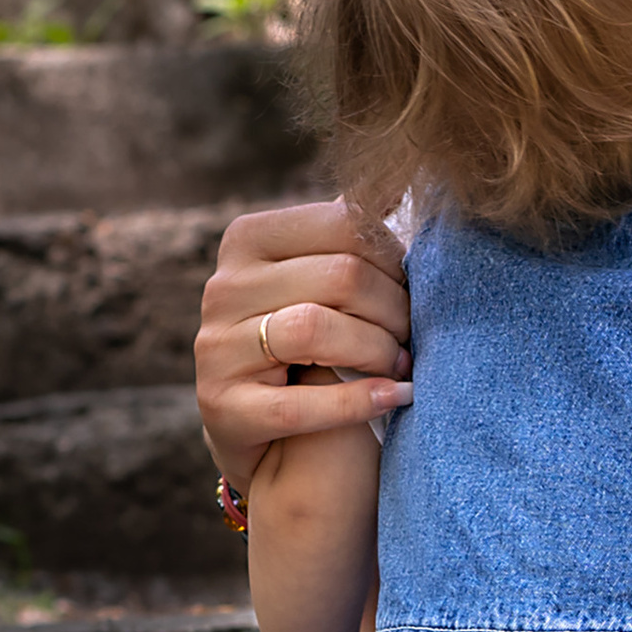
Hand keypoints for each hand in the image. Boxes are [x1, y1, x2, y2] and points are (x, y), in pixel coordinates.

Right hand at [197, 200, 411, 488]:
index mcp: (249, 240)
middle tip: (416, 335)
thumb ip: (356, 242)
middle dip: (396, 309)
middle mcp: (223, 288)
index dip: (396, 257)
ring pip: (313, 329)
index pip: (342, 224)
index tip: (415, 288)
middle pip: (339, 276)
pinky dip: (358, 401)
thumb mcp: (332, 286)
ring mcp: (215, 348)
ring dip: (377, 350)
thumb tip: (397, 186)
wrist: (284, 445)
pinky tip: (395, 397)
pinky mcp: (222, 409)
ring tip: (404, 366)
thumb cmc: (323, 348)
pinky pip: (298, 405)